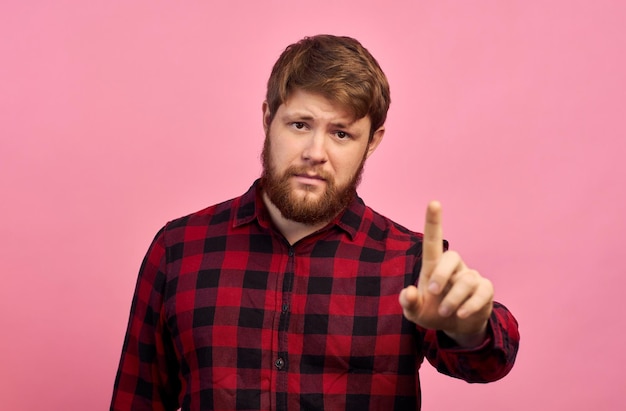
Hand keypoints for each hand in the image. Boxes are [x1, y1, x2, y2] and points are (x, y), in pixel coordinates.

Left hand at [398, 201, 493, 346]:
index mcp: (434, 267)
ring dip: (453, 299)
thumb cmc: (432, 312)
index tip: (433, 203)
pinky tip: (461, 314)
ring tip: (445, 312)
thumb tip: (409, 292)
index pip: (433, 240)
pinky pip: (481, 292)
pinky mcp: (485, 289)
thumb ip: (408, 303)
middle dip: (441, 274)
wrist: (456, 327)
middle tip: (432, 292)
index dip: (434, 222)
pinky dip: (470, 305)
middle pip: (451, 256)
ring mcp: (471, 276)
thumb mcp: (416, 312)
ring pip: (466, 280)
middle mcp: (453, 267)